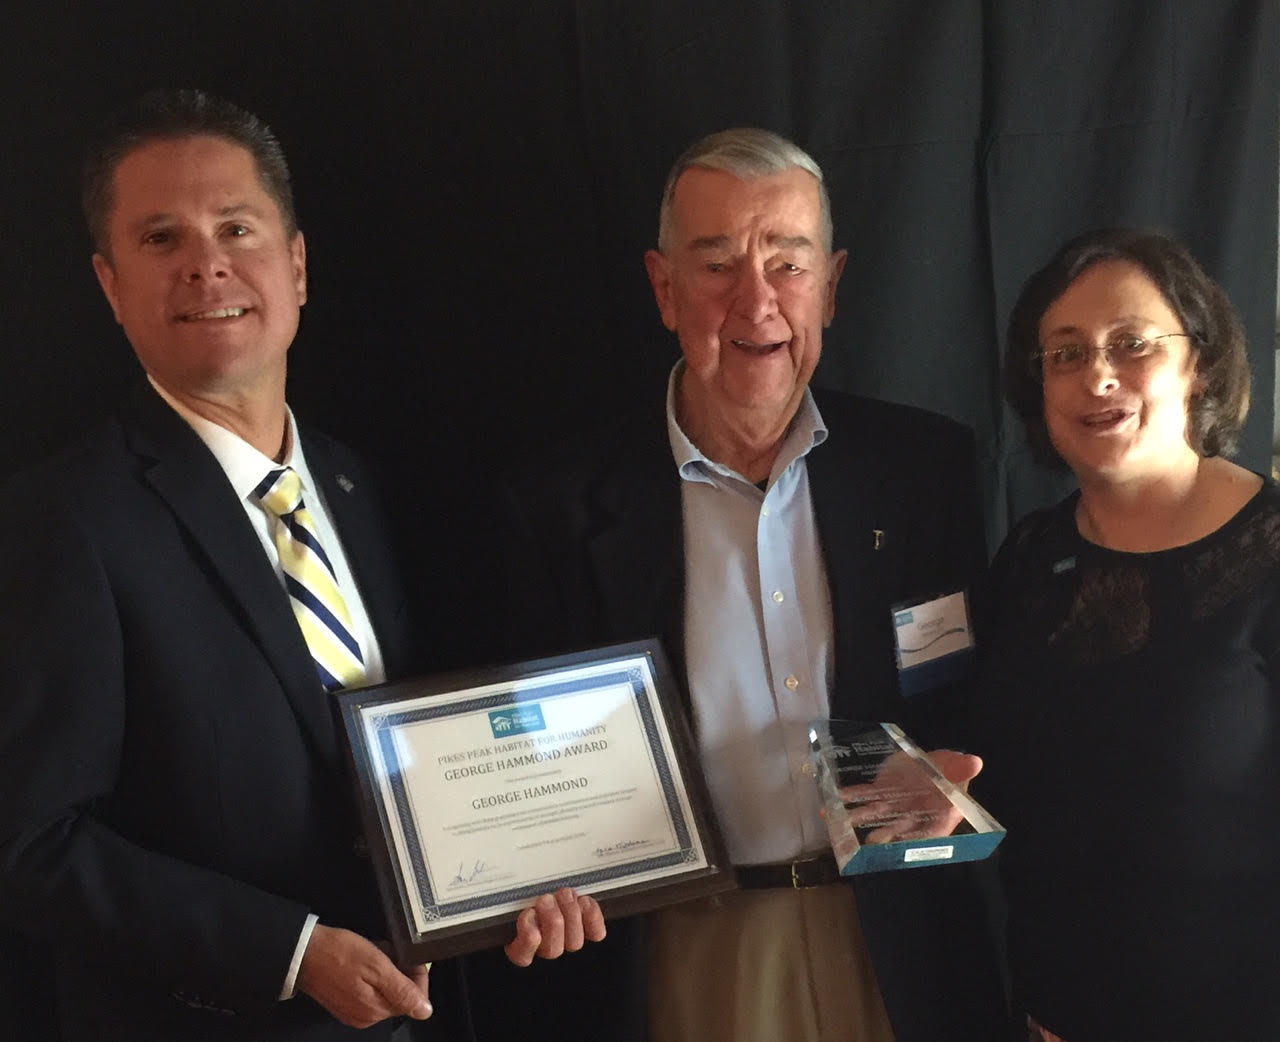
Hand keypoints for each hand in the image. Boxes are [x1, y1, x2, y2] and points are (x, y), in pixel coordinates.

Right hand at [297, 924, 431, 1027]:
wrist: (303, 952)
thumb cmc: (337, 953)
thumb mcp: (376, 965)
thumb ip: (402, 990)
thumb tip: (424, 1011)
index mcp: (375, 1010)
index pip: (414, 999)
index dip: (416, 975)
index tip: (408, 956)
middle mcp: (366, 1017)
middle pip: (399, 995)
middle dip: (399, 971)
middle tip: (387, 951)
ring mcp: (354, 1011)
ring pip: (385, 990)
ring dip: (386, 970)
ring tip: (374, 952)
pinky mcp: (345, 1003)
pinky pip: (370, 990)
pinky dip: (372, 974)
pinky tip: (364, 960)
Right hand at [504, 887, 606, 966]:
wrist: (553, 888)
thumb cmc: (526, 892)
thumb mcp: (514, 896)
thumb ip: (509, 900)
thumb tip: (499, 891)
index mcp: (521, 945)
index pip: (522, 956)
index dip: (527, 939)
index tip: (527, 915)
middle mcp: (545, 948)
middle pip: (552, 949)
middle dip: (552, 921)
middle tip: (546, 898)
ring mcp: (568, 941)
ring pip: (574, 942)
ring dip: (570, 915)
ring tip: (564, 894)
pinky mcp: (589, 931)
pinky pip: (596, 933)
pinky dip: (592, 916)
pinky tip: (584, 902)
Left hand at [838, 749, 981, 844]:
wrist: (934, 764)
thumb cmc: (950, 771)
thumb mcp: (958, 768)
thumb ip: (962, 769)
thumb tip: (975, 762)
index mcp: (939, 814)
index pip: (932, 831)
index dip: (920, 839)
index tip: (907, 845)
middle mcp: (915, 815)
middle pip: (901, 828)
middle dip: (887, 834)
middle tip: (872, 840)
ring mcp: (895, 806)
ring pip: (878, 814)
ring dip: (860, 819)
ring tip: (841, 825)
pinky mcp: (882, 792)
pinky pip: (865, 795)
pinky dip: (850, 798)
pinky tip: (834, 801)